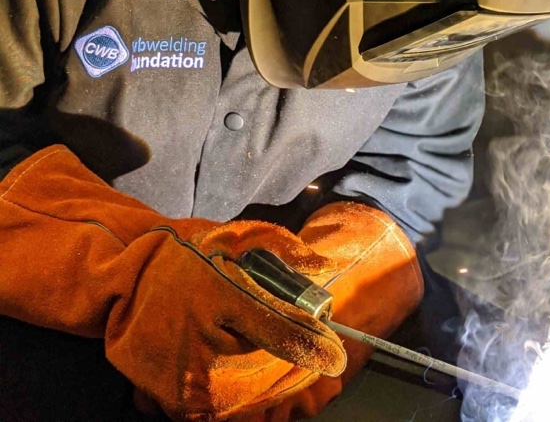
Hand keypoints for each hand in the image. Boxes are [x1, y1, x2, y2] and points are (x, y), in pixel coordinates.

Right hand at [0, 147, 346, 420]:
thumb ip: (279, 248)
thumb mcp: (230, 239)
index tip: (335, 356)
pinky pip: (225, 410)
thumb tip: (321, 267)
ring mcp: (187, 382)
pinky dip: (243, 396)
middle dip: (295, 364)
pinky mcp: (175, 404)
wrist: (122, 286)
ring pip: (251, 397)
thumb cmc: (182, 258)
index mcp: (220, 296)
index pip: (280, 331)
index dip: (313, 346)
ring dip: (272, 383)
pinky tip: (246, 373)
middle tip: (308, 353)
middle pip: (271, 371)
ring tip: (276, 361)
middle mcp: (203, 344)